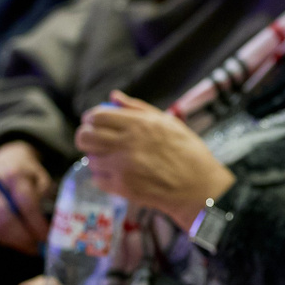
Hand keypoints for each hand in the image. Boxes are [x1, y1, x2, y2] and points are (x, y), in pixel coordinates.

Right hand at [0, 139, 54, 251]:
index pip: (25, 204)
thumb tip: (50, 222)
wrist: (4, 161)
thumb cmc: (28, 171)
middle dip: (24, 238)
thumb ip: (46, 196)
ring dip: (15, 243)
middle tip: (41, 248)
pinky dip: (7, 241)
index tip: (49, 236)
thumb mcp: (43, 176)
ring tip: (34, 249)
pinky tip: (22, 244)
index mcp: (15, 176)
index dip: (37, 224)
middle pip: (5, 219)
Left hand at [75, 91, 232, 225]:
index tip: (94, 122)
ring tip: (111, 158)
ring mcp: (122, 167)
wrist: (199, 187)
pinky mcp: (122, 187)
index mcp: (140, 125)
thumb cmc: (188, 152)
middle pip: (85, 137)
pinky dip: (104, 176)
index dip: (91, 118)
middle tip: (94, 139)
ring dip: (97, 157)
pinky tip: (119, 174)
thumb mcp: (169, 123)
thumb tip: (113, 96)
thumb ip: (138, 108)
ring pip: (90, 159)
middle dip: (85, 136)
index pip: (97, 116)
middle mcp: (127, 144)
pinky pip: (97, 179)